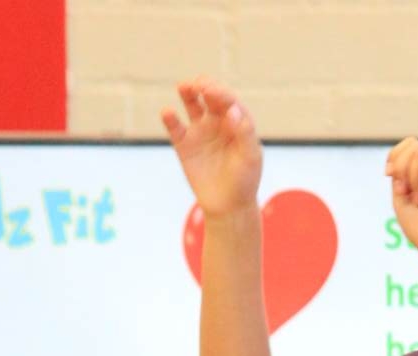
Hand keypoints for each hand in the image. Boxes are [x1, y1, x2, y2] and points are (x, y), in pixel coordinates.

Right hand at [162, 79, 261, 217]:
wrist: (228, 207)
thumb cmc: (245, 181)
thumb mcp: (251, 158)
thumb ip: (245, 132)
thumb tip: (232, 110)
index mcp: (237, 121)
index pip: (229, 99)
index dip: (221, 92)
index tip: (212, 92)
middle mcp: (218, 121)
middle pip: (210, 95)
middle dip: (205, 87)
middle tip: (199, 86)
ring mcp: (201, 130)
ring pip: (192, 103)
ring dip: (188, 92)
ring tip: (184, 86)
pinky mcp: (185, 144)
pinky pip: (175, 127)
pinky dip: (170, 119)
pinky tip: (167, 113)